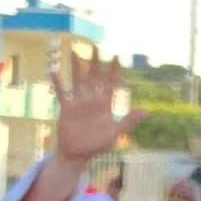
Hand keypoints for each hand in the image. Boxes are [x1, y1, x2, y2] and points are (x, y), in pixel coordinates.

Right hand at [50, 48, 124, 165]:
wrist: (78, 154)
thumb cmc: (97, 145)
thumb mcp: (115, 133)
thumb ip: (129, 121)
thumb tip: (147, 111)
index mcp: (105, 104)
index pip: (111, 83)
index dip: (114, 71)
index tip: (117, 57)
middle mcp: (92, 99)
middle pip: (94, 76)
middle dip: (95, 62)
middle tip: (96, 46)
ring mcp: (79, 102)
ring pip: (78, 79)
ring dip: (77, 66)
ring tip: (74, 51)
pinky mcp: (67, 108)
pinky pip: (62, 92)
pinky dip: (57, 82)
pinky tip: (53, 70)